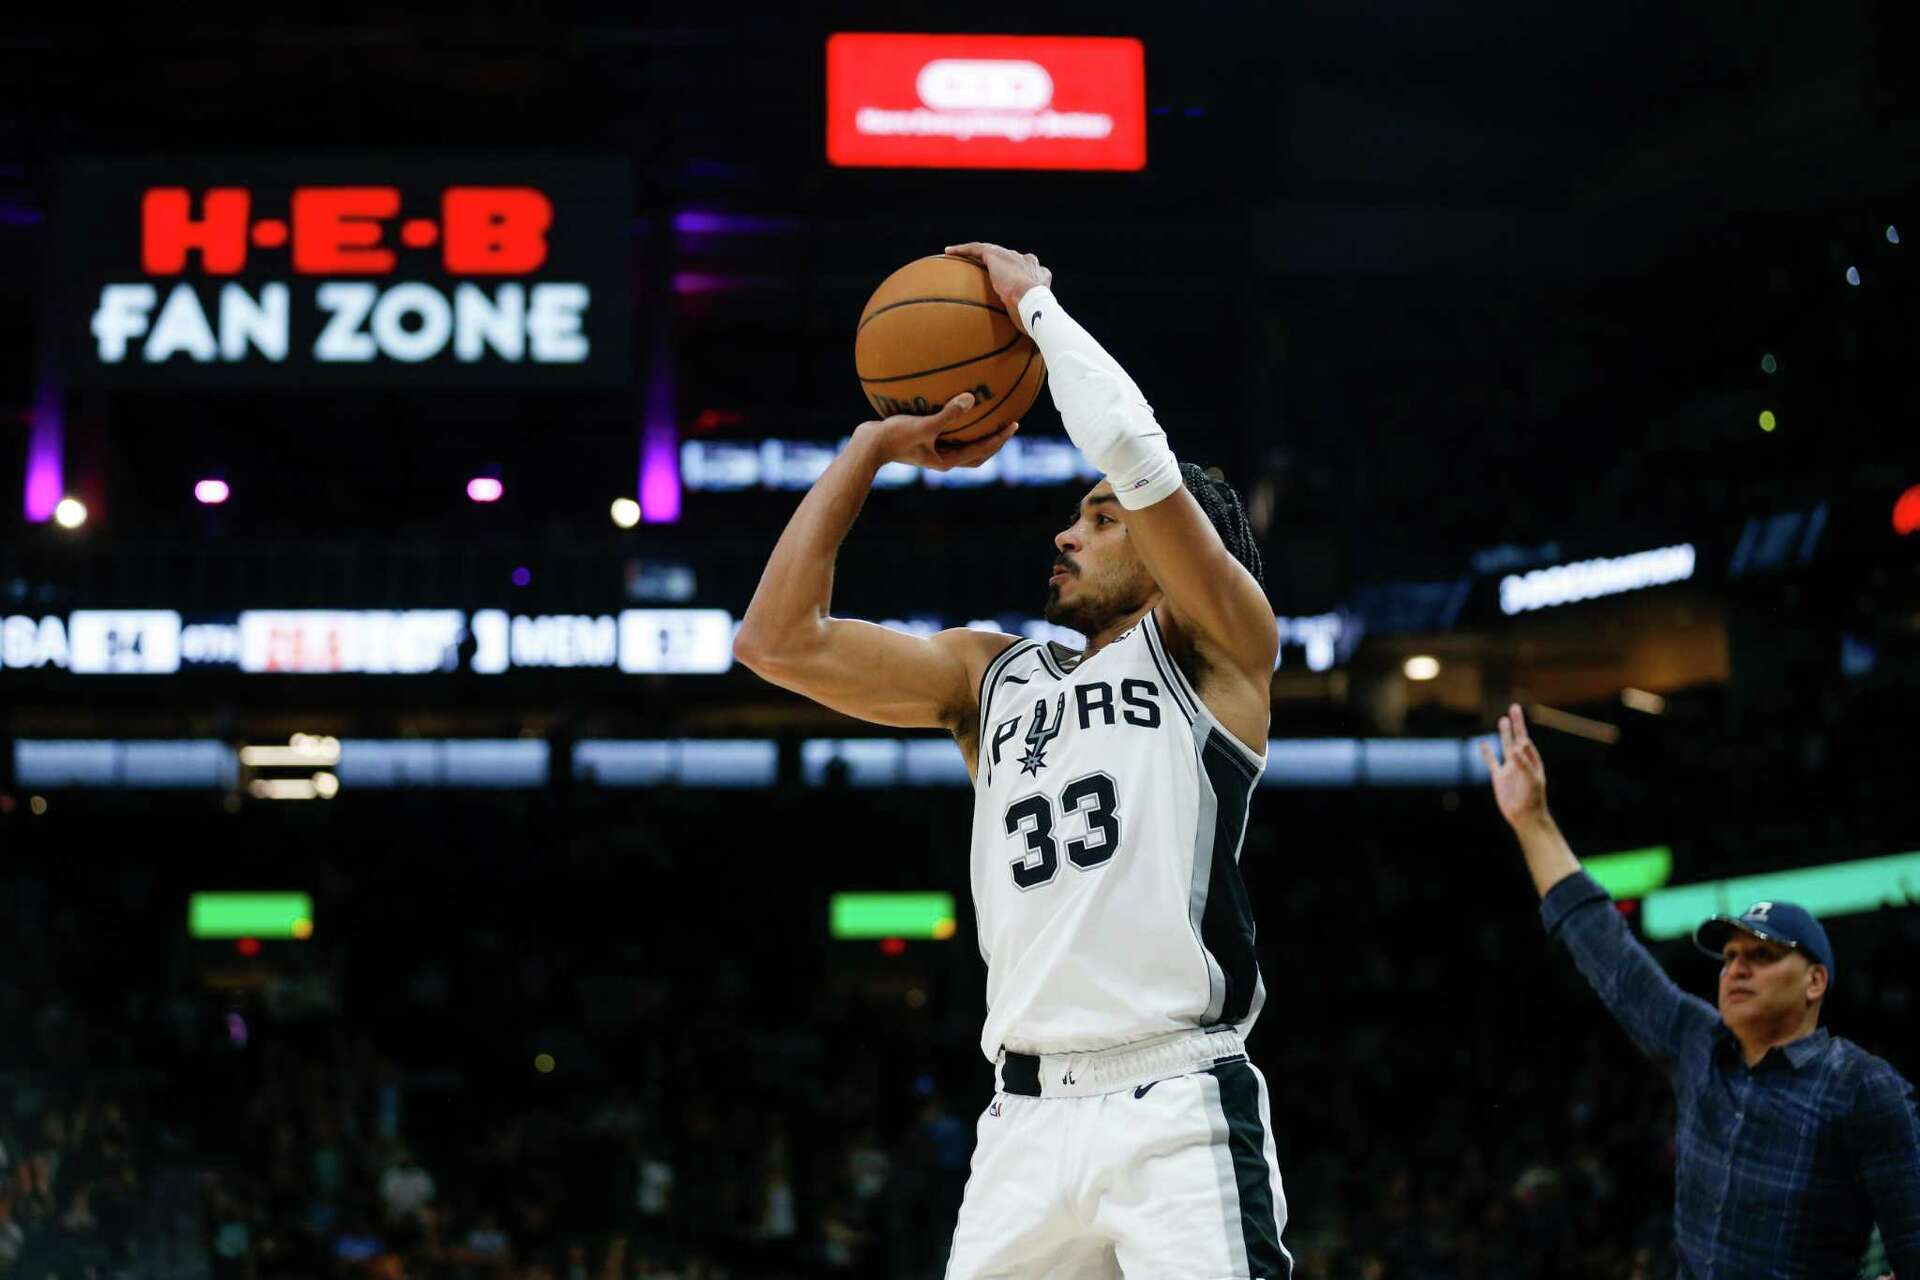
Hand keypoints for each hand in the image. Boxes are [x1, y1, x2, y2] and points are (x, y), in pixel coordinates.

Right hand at [856, 391, 1018, 471]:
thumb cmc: (893, 438)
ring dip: (975, 433)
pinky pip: (944, 431)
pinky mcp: (921, 442)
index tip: (1014, 424)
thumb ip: (948, 414)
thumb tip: (971, 399)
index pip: (981, 451)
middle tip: (1007, 424)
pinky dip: (953, 421)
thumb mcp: (923, 425)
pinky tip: (950, 401)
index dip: (999, 438)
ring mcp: (931, 451)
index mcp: (947, 460)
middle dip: (993, 441)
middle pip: (976, 453)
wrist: (866, 447)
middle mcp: (942, 458)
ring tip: (985, 415)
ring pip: (961, 444)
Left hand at [943, 242, 1051, 330]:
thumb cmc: (1036, 318)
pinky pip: (976, 249)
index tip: (1007, 282)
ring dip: (972, 253)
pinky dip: (962, 250)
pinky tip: (949, 252)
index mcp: (1039, 275)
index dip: (1016, 275)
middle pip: (1007, 259)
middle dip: (995, 262)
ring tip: (956, 255)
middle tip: (980, 270)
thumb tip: (1025, 348)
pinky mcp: (996, 256)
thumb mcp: (1032, 320)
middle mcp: (1026, 262)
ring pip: (989, 251)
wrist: (1033, 302)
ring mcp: (1011, 257)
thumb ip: (1026, 324)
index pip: (1026, 271)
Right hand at [1478, 703, 1549, 830]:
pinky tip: (1483, 743)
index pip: (1526, 743)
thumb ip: (1523, 763)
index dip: (1522, 735)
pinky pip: (1491, 761)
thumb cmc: (1533, 799)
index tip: (1519, 738)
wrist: (1525, 816)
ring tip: (1502, 719)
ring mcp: (1509, 768)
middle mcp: (1521, 762)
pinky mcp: (1499, 777)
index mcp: (1531, 761)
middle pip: (1517, 738)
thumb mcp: (1531, 780)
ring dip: (1504, 733)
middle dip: (1516, 724)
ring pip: (1505, 746)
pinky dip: (1487, 752)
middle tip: (1514, 707)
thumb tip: (1515, 747)